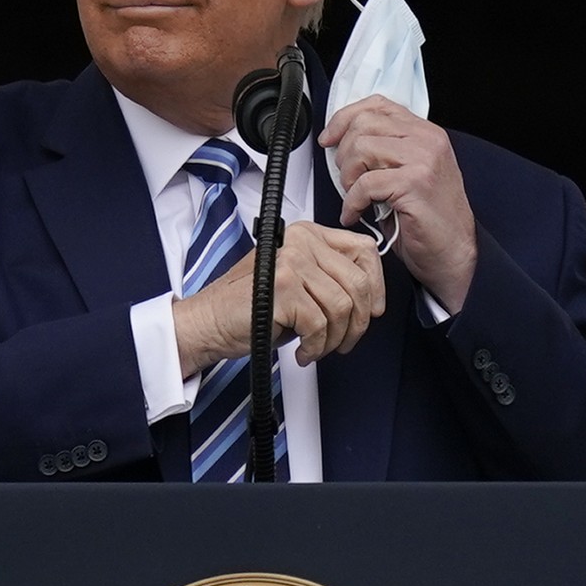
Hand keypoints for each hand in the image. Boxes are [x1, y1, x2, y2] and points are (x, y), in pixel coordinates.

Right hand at [173, 221, 385, 377]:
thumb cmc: (249, 307)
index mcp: (308, 235)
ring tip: (317, 347)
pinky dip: (316, 347)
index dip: (376, 286)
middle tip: (343, 341)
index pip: (364, 249)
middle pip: (358, 283)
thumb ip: (329, 278)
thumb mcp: (296, 281)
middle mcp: (301, 242)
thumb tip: (371, 298)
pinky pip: (320, 325)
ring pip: (343, 307)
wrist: (208, 322)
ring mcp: (291, 262)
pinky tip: (302, 351)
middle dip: (358, 322)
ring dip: (334, 338)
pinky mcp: (283, 288)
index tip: (372, 310)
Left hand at [319, 95, 477, 312]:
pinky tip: (355, 215)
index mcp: (425, 132)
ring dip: (347, 177)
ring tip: (354, 197)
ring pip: (361, 148)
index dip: (344, 119)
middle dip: (343, 154)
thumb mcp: (408, 173)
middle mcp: (427, 140)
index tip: (329, 138)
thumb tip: (341, 142)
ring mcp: (423, 159)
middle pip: (364, 124)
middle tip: (346, 180)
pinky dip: (352, 202)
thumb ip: (385, 151)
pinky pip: (365, 183)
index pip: (377, 105)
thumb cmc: (428, 220)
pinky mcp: (415, 184)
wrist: (455, 253)